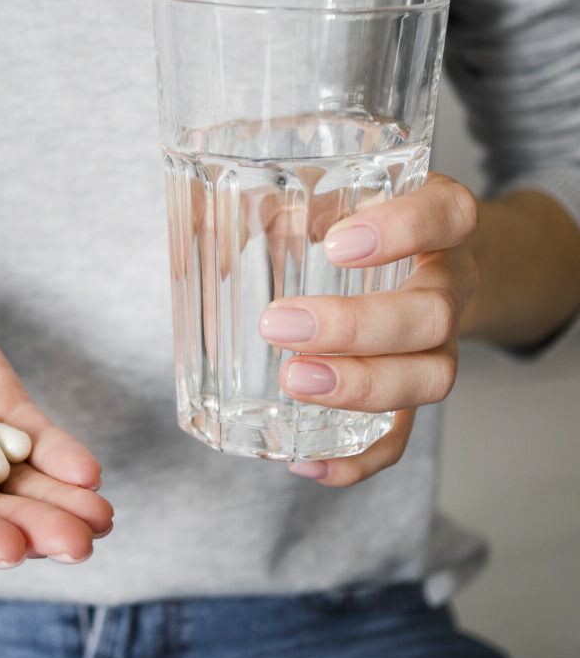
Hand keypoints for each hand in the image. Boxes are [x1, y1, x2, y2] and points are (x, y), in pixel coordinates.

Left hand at [259, 173, 478, 486]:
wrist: (426, 259)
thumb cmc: (363, 221)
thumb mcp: (332, 196)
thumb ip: (279, 204)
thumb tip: (208, 228)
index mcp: (438, 222)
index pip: (446, 216)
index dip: (402, 230)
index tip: (335, 244)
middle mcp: (448, 285)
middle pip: (432, 315)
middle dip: (355, 327)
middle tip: (279, 325)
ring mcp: (438, 346)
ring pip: (429, 379)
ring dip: (361, 388)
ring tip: (293, 382)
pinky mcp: (411, 396)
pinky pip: (401, 437)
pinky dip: (357, 459)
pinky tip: (304, 461)